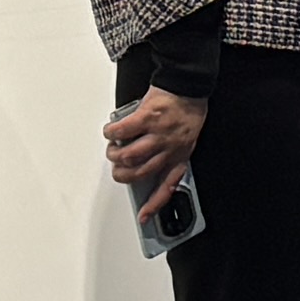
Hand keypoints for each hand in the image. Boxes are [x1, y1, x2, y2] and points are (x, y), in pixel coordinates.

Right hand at [105, 83, 207, 202]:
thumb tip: (142, 164)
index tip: (143, 216)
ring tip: (113, 149)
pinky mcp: (147, 117)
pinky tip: (111, 132)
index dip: (154, 205)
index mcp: (180, 156)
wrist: (188, 83)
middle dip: (122, 174)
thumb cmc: (186, 110)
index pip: (168, 187)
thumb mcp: (183, 138)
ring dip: (114, 154)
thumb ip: (166, 153)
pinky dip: (111, 133)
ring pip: (128, 155)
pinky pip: (122, 132)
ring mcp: (159, 134)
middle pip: (139, 173)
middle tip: (117, 167)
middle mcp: (170, 148)